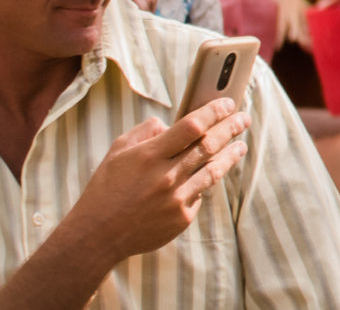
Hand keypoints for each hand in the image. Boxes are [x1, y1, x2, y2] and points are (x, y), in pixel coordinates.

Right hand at [60, 98, 248, 266]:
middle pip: (209, 145)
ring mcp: (176, 199)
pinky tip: (208, 176)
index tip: (228, 103)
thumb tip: (169, 122)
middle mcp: (166, 176)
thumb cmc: (106, 189)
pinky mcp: (182, 218)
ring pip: (214, 170)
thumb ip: (144, 132)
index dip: (214, 112)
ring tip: (240, 145)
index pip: (192, 126)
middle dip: (231, 128)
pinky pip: (201, 194)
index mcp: (149, 155)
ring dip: (231, 155)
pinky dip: (205, 183)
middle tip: (243, 119)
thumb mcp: (117, 152)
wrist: (96, 236)